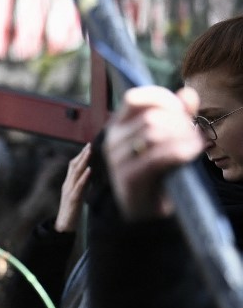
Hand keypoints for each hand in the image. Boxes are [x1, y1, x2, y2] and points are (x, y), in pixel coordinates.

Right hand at [54, 142, 91, 232]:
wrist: (64, 226)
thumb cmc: (72, 212)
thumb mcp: (78, 195)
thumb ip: (82, 185)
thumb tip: (90, 175)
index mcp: (69, 184)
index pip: (73, 166)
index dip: (80, 156)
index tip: (88, 146)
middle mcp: (68, 185)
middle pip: (73, 166)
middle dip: (82, 155)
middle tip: (89, 145)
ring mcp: (69, 191)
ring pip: (75, 173)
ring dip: (83, 161)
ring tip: (89, 152)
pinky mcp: (73, 199)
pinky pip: (79, 186)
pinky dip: (84, 177)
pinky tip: (89, 170)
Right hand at [102, 86, 204, 220]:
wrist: (149, 214)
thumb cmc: (160, 176)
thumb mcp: (170, 140)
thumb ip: (178, 116)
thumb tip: (188, 94)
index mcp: (118, 128)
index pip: (134, 99)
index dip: (162, 98)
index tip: (183, 110)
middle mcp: (112, 141)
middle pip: (150, 116)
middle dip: (180, 123)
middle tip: (194, 136)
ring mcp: (117, 160)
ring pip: (154, 133)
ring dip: (182, 137)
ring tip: (195, 147)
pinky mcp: (128, 178)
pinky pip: (157, 156)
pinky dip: (179, 152)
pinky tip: (190, 154)